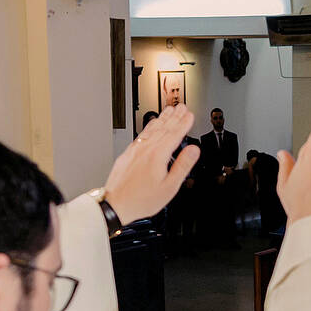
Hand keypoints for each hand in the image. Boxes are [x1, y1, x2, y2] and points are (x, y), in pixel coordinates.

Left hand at [102, 105, 199, 221]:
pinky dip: (149, 126)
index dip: (183, 123)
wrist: (116, 204)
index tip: (190, 115)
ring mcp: (135, 150)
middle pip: (163, 128)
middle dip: (174, 116)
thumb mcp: (169, 187)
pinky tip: (151, 125)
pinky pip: (141, 135)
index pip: (174, 134)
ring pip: (151, 129)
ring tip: (169, 110)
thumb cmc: (141, 199)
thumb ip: (182, 166)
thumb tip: (193, 150)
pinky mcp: (128, 153)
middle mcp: (145, 149)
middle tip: (181, 107)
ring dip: (162, 118)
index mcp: (157, 156)